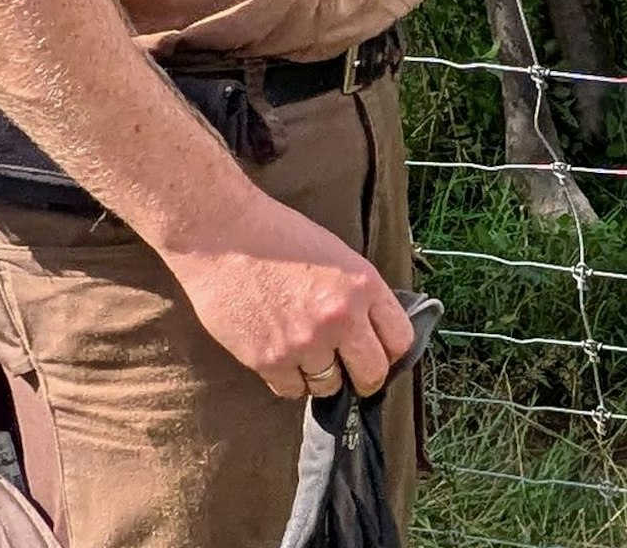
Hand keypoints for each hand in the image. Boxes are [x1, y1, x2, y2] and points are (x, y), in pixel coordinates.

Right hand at [158, 186, 414, 398]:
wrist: (225, 236)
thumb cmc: (281, 237)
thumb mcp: (338, 255)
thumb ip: (360, 295)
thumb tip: (374, 333)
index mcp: (363, 284)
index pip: (401, 340)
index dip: (392, 351)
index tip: (379, 352)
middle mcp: (340, 317)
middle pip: (372, 375)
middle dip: (364, 377)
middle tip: (351, 370)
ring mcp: (304, 342)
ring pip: (330, 387)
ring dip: (322, 376)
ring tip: (307, 351)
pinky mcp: (268, 360)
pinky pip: (292, 390)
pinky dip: (290, 379)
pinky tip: (282, 353)